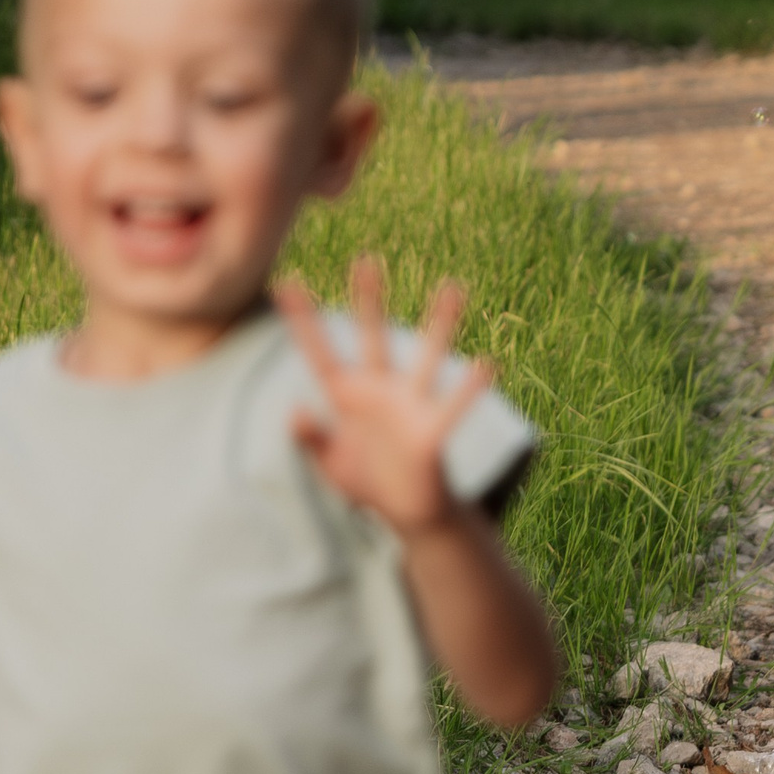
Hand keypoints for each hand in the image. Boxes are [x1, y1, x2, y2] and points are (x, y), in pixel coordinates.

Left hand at [278, 257, 491, 539]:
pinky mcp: (431, 432)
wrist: (409, 514)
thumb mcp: (328, 465)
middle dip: (368, 301)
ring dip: (439, 324)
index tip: (287, 285)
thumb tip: (294, 410)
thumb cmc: (368, 483)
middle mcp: (382, 391)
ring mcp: (410, 406)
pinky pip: (453, 406)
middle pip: (372, 338)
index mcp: (349, 397)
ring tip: (452, 287)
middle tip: (364, 260)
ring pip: (425, 356)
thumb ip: (309, 440)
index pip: (321, 353)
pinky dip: (468, 388)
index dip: (305, 323)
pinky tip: (486, 365)